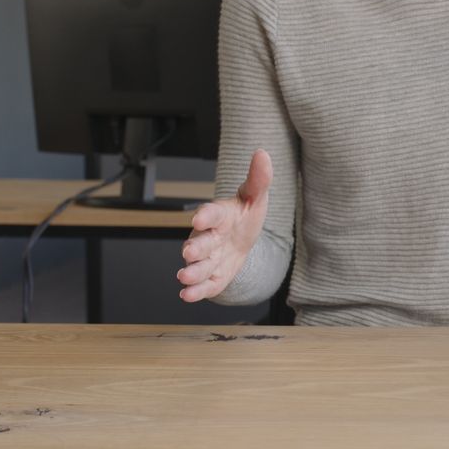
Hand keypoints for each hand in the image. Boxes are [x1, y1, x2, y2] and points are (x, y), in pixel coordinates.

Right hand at [177, 149, 272, 302]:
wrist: (243, 240)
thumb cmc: (245, 216)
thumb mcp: (255, 197)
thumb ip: (258, 178)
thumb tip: (263, 153)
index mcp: (218, 216)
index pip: (211, 213)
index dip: (205, 215)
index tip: (199, 217)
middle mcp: (208, 236)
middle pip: (200, 242)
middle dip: (194, 248)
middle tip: (188, 252)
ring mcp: (208, 258)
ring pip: (198, 265)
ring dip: (191, 272)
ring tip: (184, 277)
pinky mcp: (212, 276)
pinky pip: (204, 284)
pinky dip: (196, 290)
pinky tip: (188, 295)